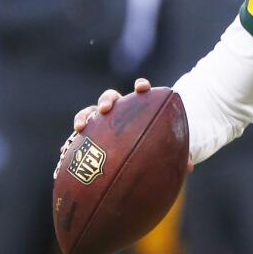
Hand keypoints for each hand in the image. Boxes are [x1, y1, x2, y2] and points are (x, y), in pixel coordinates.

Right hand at [67, 78, 193, 172]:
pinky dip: (71, 145)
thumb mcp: (171, 147)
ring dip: (85, 117)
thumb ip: (180, 153)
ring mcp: (103, 122)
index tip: (143, 87)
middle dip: (107, 100)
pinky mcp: (91, 136)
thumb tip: (189, 167)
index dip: (141, 87)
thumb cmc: (160, 142)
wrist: (143, 144)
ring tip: (80, 127)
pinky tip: (63, 156)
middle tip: (107, 108)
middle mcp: (119, 111)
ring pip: (90, 114)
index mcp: (139, 108)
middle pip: (110, 98)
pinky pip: (79, 139)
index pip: (141, 92)